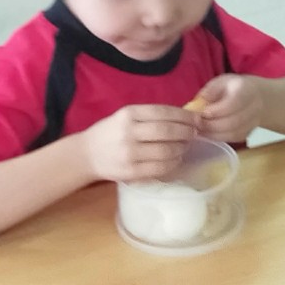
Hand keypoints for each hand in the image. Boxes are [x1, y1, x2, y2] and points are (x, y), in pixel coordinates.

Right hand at [82, 105, 198, 182]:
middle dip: (186, 132)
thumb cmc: (111, 132)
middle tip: (195, 133)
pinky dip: (174, 163)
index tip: (197, 119)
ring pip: (166, 151)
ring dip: (182, 148)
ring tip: (185, 146)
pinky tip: (176, 159)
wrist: (87, 154)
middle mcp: (129, 132)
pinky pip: (160, 168)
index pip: (163, 112)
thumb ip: (150, 116)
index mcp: (129, 114)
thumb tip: (185, 117)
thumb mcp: (125, 116)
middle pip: (167, 131)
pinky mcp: (131, 172)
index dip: (184, 116)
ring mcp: (130, 153)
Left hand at [194, 74, 263, 143]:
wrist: (256, 97)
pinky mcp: (248, 133)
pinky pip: (232, 139)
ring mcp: (253, 122)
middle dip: (210, 125)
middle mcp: (253, 107)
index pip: (232, 104)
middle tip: (195, 123)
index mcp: (245, 90)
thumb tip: (197, 106)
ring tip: (198, 129)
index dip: (216, 111)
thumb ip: (209, 92)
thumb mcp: (220, 82)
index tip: (201, 112)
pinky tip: (207, 133)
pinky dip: (218, 138)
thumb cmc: (234, 88)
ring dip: (212, 133)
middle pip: (232, 122)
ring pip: (232, 133)